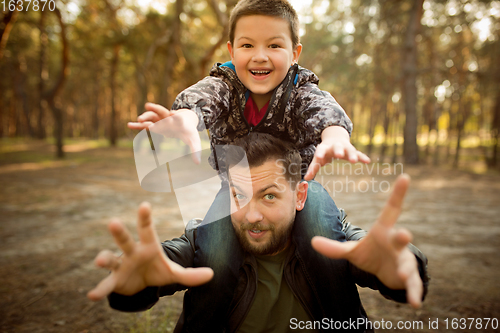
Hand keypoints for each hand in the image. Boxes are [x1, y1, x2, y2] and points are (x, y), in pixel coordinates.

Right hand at [87, 202, 212, 300]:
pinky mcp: (114, 281)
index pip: (147, 229)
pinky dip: (100, 290)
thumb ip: (191, 274)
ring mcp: (120, 265)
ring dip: (104, 259)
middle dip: (119, 232)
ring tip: (99, 262)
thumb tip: (212, 274)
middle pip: (124, 240)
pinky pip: (106, 284)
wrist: (141, 284)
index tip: (145, 204)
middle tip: (112, 222)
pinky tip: (92, 296)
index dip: (145, 217)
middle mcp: (132, 252)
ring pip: (110, 258)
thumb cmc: (157, 270)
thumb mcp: (174, 273)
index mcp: (148, 246)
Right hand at [129, 103, 201, 163]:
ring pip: (151, 116)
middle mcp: (168, 118)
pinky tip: (129, 125)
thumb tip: (198, 163)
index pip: (177, 117)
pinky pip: (145, 123)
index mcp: (178, 120)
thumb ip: (195, 150)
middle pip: (161, 111)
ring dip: (145, 117)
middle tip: (148, 106)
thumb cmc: (189, 131)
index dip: (175, 116)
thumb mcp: (193, 140)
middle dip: (155, 109)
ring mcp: (160, 119)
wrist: (185, 122)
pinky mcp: (155, 123)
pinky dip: (138, 125)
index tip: (172, 114)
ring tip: (139, 120)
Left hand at [304, 126, 369, 179]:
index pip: (321, 150)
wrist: (335, 138)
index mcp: (324, 147)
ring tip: (354, 160)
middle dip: (338, 150)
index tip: (319, 158)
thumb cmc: (325, 151)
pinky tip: (367, 161)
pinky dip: (362, 157)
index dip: (320, 154)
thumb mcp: (318, 157)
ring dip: (352, 154)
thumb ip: (313, 167)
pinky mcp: (352, 150)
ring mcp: (345, 147)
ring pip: (349, 149)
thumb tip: (306, 179)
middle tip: (339, 155)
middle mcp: (335, 146)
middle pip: (337, 147)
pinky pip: (358, 153)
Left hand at [311, 174, 422, 307]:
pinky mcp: (408, 277)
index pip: (391, 210)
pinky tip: (415, 304)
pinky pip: (411, 285)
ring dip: (405, 269)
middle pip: (400, 238)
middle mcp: (396, 243)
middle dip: (403, 237)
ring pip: (406, 264)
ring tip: (402, 275)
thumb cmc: (371, 254)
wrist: (387, 273)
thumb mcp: (352, 251)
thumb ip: (333, 248)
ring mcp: (404, 260)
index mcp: (383, 231)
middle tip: (405, 234)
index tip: (405, 176)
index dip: (398, 194)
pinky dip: (413, 294)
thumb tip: (312, 241)